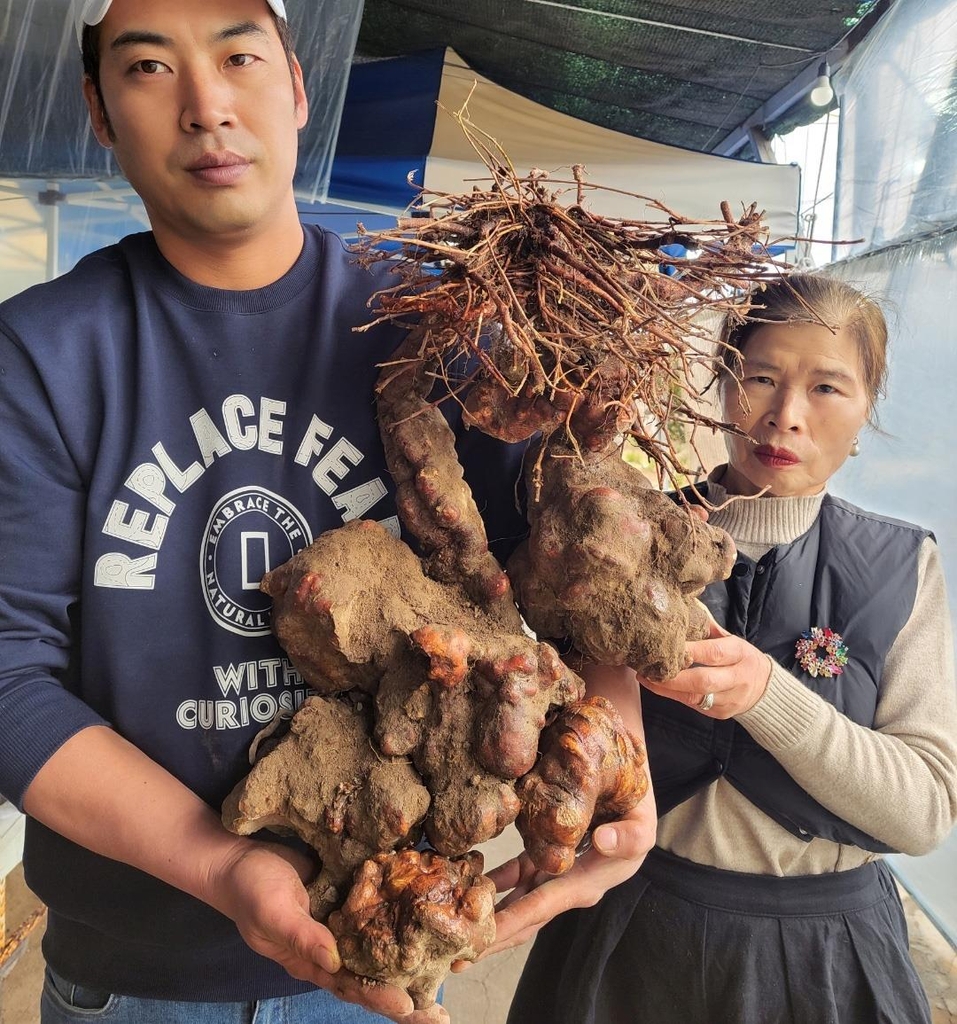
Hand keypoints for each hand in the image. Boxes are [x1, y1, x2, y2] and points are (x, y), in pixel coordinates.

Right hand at [211, 840, 449, 1022]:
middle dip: (403, 994)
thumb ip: (302, 937)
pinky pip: (374, 911)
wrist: (238, 856)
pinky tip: (422, 919)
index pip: (350, 986)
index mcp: (311, 961)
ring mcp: (339, 921)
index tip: (409, 1008)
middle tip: (440, 1013)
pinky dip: (396, 918)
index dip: (378, 997)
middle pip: (371, 975)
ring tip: (443, 973)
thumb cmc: (250, 889)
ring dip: (406, 962)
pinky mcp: (347, 894)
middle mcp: (330, 948)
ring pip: (377, 947)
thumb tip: (335, 962)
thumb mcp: (273, 913)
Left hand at [470, 784, 656, 958]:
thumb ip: (628, 836)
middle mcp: (567, 887)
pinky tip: (465, 882)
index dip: (510, 923)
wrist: (633, 795)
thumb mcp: (642, 822)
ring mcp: (553, 874)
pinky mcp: (543, 857)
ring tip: (451, 930)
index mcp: (586, 883)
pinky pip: (514, 875)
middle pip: (523, 917)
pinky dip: (491, 882)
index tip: (481, 940)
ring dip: (485, 916)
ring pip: (515, 901)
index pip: (541, 906)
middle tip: (453, 957)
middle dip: (491, 937)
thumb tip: (602, 841)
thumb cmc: (637, 809)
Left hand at [640, 618, 771, 717]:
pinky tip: (657, 686)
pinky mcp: (720, 712)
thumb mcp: (730, 639)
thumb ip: (707, 627)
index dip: (690, 651)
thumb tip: (682, 606)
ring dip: (668, 689)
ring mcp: (730, 699)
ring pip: (696, 698)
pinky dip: (674, 696)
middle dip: (673, 677)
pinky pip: (694, 706)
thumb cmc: (739, 657)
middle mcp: (737, 678)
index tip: (665, 645)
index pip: (714, 652)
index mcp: (739, 653)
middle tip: (648, 668)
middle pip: (704, 680)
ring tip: (645, 678)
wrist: (764, 688)